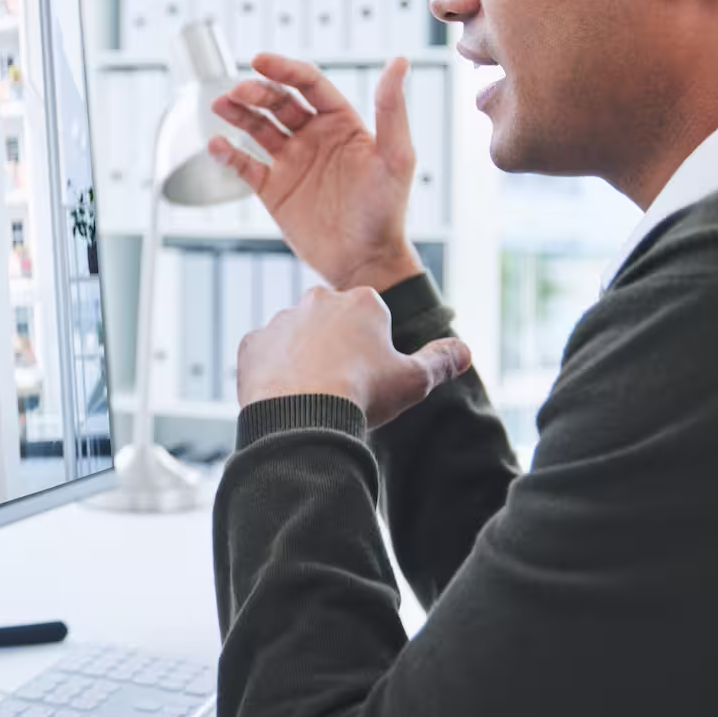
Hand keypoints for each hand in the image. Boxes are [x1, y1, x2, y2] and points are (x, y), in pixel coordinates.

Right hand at [210, 53, 424, 292]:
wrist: (365, 262)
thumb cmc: (387, 211)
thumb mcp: (396, 157)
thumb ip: (392, 109)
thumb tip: (399, 61)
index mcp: (342, 123)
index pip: (309, 84)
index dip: (284, 69)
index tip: (259, 61)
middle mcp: (314, 137)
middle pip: (279, 101)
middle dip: (257, 92)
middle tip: (238, 92)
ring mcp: (292, 162)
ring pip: (258, 127)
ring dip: (238, 113)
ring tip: (220, 104)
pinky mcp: (274, 189)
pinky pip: (245, 165)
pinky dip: (229, 154)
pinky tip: (217, 144)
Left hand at [238, 285, 471, 428]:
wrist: (301, 416)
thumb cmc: (361, 394)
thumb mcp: (413, 381)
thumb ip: (441, 361)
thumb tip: (465, 351)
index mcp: (362, 302)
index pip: (374, 318)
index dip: (376, 350)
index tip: (372, 376)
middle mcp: (318, 299)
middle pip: (334, 322)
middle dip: (339, 348)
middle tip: (344, 386)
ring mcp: (281, 320)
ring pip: (298, 337)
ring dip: (304, 359)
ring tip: (313, 396)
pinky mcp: (252, 343)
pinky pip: (266, 355)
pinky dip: (274, 373)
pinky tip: (285, 397)